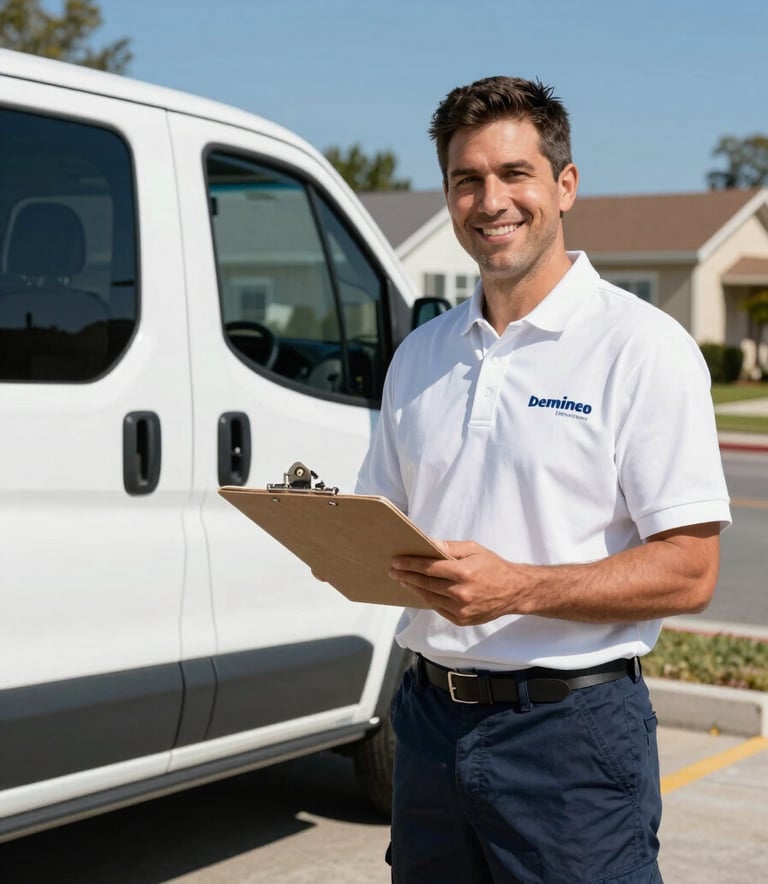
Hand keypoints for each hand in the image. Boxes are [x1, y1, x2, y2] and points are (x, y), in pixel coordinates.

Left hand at [389, 540, 521, 625]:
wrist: (514, 591)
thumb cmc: (493, 566)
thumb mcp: (474, 549)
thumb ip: (450, 547)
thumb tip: (428, 543)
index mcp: (463, 573)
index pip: (429, 568)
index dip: (410, 564)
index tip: (396, 561)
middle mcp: (460, 593)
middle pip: (426, 584)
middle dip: (407, 576)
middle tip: (393, 570)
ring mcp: (461, 609)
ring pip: (429, 598)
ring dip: (413, 588)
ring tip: (402, 579)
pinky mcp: (461, 620)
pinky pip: (438, 608)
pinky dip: (426, 599)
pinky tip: (419, 591)